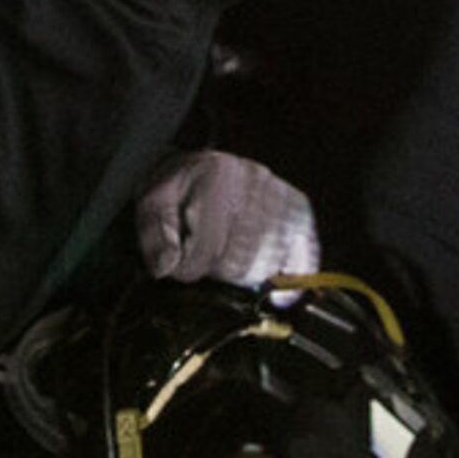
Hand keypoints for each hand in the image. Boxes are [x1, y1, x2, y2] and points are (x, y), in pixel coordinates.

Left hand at [134, 150, 320, 286]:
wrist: (198, 169)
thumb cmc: (175, 191)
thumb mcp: (152, 205)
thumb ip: (155, 237)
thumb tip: (166, 267)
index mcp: (216, 177)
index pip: (206, 249)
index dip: (187, 268)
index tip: (179, 264)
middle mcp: (255, 182)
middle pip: (239, 261)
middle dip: (217, 271)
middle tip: (206, 260)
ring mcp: (281, 197)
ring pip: (267, 264)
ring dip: (246, 274)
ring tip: (230, 259)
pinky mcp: (299, 212)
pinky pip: (305, 256)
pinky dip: (292, 278)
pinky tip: (277, 288)